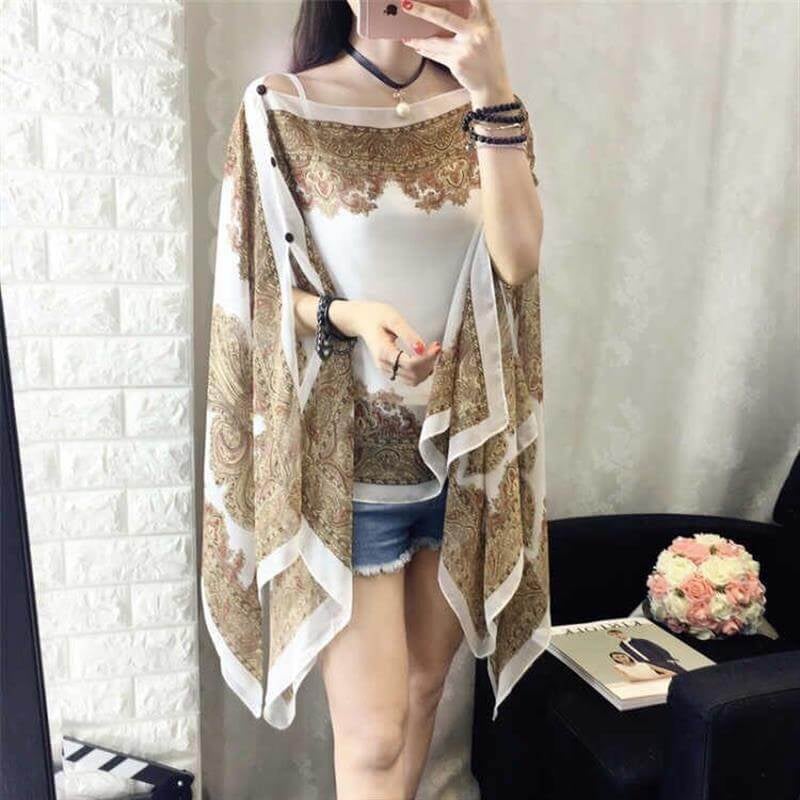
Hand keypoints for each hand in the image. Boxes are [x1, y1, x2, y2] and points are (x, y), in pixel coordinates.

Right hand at [332, 299, 441, 385]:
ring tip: (432, 352)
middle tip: (436, 347)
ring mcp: (386, 369)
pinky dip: (421, 371)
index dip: (427, 358)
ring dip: (426, 369)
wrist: (362, 320)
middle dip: (429, 362)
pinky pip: (409, 378)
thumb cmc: (376, 316)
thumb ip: (408, 335)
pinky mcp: (390, 370)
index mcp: (384, 352)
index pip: (411, 364)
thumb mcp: (393, 319)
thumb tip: (421, 349)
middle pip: (413, 374)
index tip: (436, 346)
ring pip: (413, 380)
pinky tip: (425, 359)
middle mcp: (384, 365)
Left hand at [399, 0, 513, 103]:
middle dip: (423, 10)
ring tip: (405, 36)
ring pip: (434, 41)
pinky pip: (436, 54)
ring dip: (417, 39)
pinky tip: (416, 46)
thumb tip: (450, 4)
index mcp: (487, 20)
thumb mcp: (489, 32)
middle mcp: (477, 32)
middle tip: (406, 4)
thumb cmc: (489, 56)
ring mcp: (466, 49)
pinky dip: (425, 50)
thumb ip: (474, 17)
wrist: (492, 84)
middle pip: (444, 18)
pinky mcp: (457, 63)